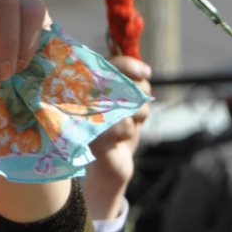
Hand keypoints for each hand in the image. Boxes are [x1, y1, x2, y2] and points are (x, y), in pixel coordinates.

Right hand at [83, 56, 150, 220]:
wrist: (109, 166)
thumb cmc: (118, 131)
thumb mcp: (126, 104)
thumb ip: (131, 85)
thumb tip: (144, 72)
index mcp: (91, 86)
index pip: (112, 64)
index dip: (130, 64)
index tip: (146, 73)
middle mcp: (85, 99)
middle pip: (124, 81)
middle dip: (140, 92)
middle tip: (138, 106)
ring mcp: (87, 118)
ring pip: (128, 102)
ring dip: (138, 114)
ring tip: (128, 124)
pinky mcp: (94, 136)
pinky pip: (122, 125)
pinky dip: (129, 131)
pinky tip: (120, 138)